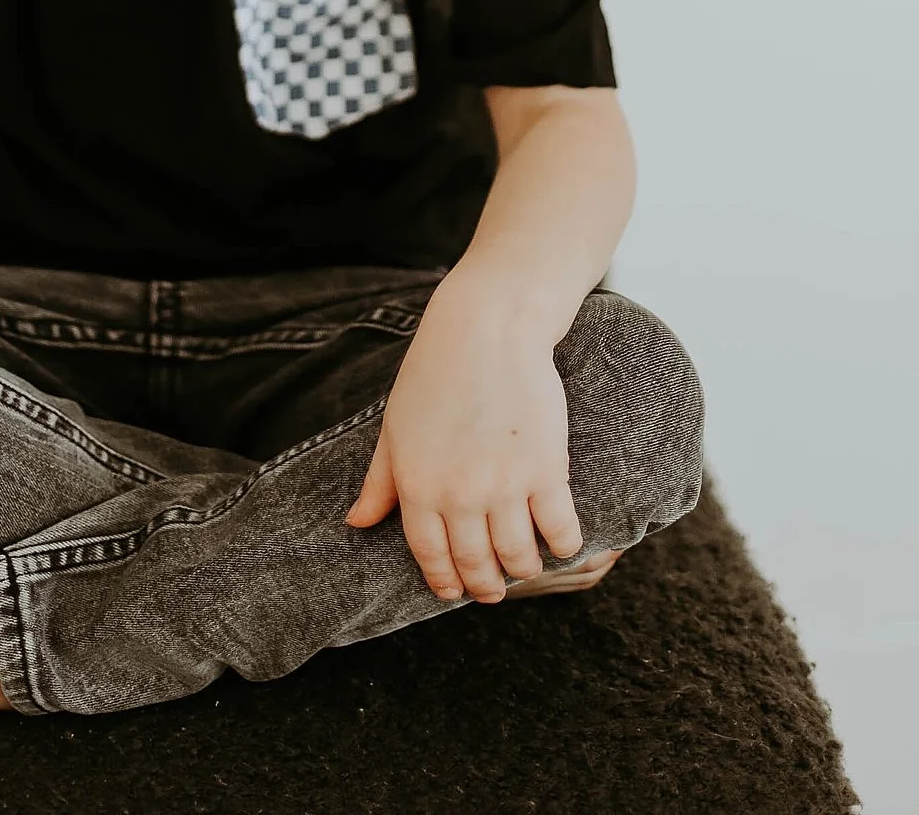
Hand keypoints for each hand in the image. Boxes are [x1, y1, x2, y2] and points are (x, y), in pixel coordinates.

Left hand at [344, 276, 586, 602]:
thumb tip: (355, 522)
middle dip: (486, 585)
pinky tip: (560, 544)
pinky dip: (563, 546)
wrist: (487, 328)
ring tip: (525, 566)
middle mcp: (460, 495)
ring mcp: (505, 485)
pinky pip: (559, 530)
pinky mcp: (547, 470)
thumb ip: (380, 481)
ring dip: (523, 570)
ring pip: (519, 556)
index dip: (445, 581)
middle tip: (494, 590)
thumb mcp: (394, 426)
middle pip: (476, 564)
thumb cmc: (435, 372)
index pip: (431, 557)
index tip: (455, 590)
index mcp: (418, 486)